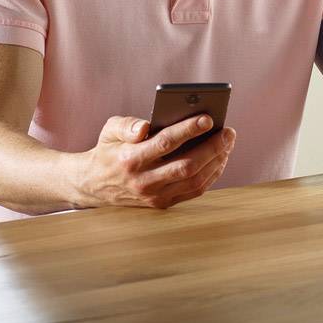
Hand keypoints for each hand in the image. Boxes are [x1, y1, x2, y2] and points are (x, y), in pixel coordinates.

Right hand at [78, 113, 236, 209]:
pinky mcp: (162, 204)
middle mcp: (143, 181)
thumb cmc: (109, 150)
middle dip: (212, 147)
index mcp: (130, 159)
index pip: (164, 143)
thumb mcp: (109, 130)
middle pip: (186, 165)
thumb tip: (145, 126)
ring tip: (228, 142)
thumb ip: (127, 125)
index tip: (208, 118)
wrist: (94, 186)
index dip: (188, 130)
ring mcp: (154, 196)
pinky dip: (211, 175)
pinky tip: (220, 158)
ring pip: (194, 180)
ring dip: (216, 161)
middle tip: (228, 131)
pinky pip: (194, 191)